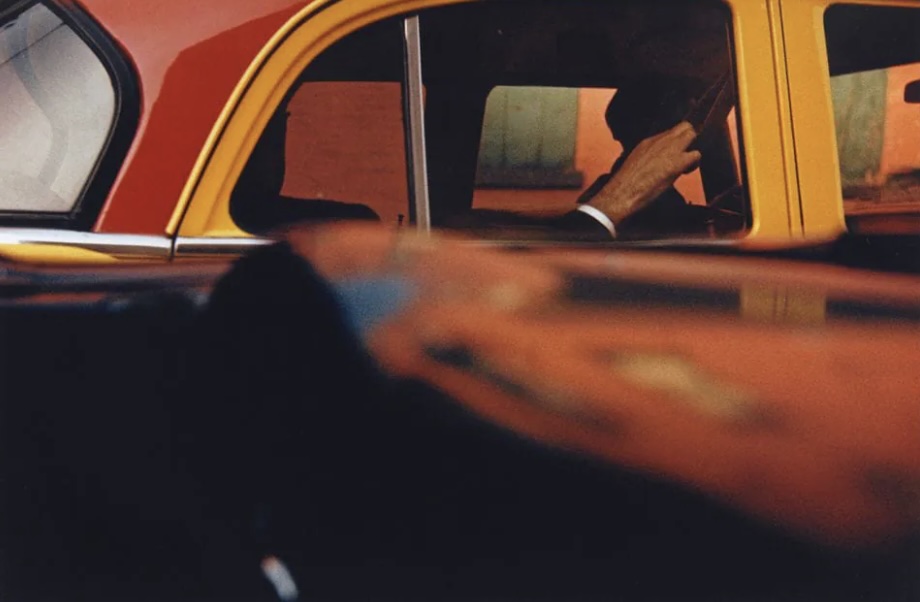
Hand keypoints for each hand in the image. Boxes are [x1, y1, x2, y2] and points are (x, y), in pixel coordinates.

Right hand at [586, 122, 700, 225]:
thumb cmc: (624, 184)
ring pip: (691, 134)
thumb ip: (647, 158)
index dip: (676, 141)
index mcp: (648, 141)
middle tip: (685, 155)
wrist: (621, 192)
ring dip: (691, 149)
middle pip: (684, 126)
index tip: (675, 153)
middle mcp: (659, 141)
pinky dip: (694, 164)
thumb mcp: (633, 163)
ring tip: (685, 165)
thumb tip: (653, 164)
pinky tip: (684, 173)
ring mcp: (669, 149)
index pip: (670, 132)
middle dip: (688, 139)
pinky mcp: (677, 162)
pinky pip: (696, 155)